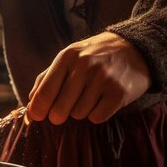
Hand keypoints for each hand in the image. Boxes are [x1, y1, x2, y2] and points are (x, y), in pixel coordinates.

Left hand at [27, 32, 150, 124]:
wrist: (135, 48)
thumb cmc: (95, 56)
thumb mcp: (69, 58)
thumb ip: (47, 78)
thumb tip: (31, 103)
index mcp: (67, 57)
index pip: (45, 92)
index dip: (37, 110)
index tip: (35, 117)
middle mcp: (84, 66)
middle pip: (59, 110)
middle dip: (58, 115)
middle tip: (62, 111)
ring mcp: (103, 79)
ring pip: (78, 114)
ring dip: (81, 111)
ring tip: (90, 96)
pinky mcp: (119, 93)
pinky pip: (97, 117)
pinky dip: (97, 114)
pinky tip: (102, 100)